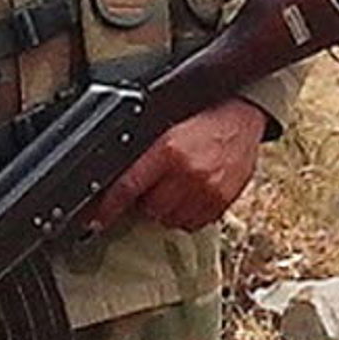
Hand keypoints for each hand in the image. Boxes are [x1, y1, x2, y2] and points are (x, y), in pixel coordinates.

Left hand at [89, 96, 268, 232]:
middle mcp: (188, 173)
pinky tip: (192, 193)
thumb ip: (143, 153)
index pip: (128, 188)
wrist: (242, 116)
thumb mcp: (165, 126)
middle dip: (147, 199)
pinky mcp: (222, 202)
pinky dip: (187, 213)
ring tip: (176, 186)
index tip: (96, 221)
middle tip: (156, 182)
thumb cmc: (202, 117)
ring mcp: (207, 191)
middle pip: (149, 209)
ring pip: (170, 219)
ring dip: (166, 208)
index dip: (108, 209)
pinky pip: (193, 223)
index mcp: (168, 151)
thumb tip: (113, 179)